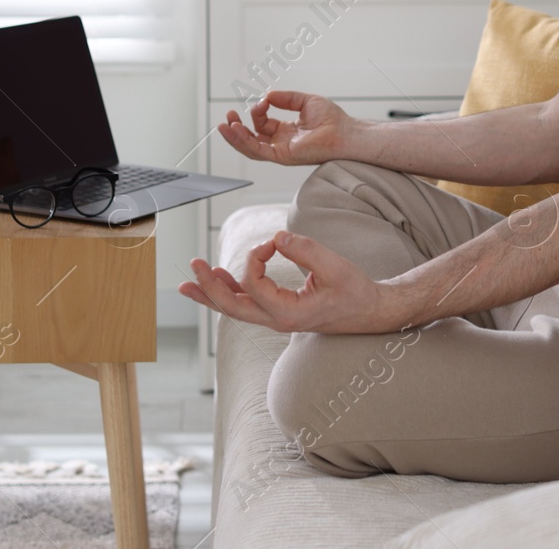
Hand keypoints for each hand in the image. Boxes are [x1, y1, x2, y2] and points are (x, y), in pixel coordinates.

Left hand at [178, 230, 402, 333]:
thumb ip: (305, 250)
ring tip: (189, 282)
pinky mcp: (278, 311)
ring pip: (235, 309)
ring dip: (212, 294)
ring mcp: (275, 319)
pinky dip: (229, 292)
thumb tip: (277, 238)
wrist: (369, 312)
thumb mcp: (335, 267)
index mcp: (289, 314)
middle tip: (194, 265)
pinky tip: (218, 279)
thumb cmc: (355, 292)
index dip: (256, 257)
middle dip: (209, 287)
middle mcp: (277, 321)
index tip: (272, 243)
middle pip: (232, 307)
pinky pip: (247, 304)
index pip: (255, 285)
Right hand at [218, 90, 353, 166]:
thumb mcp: (306, 101)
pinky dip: (244, 141)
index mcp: (287, 131)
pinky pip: (258, 151)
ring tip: (224, 125)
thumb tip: (267, 95)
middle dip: (238, 128)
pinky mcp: (282, 156)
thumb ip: (286, 98)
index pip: (263, 124)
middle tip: (229, 115)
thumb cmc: (333, 120)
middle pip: (252, 138)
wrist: (344, 132)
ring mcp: (281, 151)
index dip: (258, 111)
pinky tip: (235, 130)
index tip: (263, 101)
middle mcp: (282, 143)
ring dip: (235, 137)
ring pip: (250, 148)